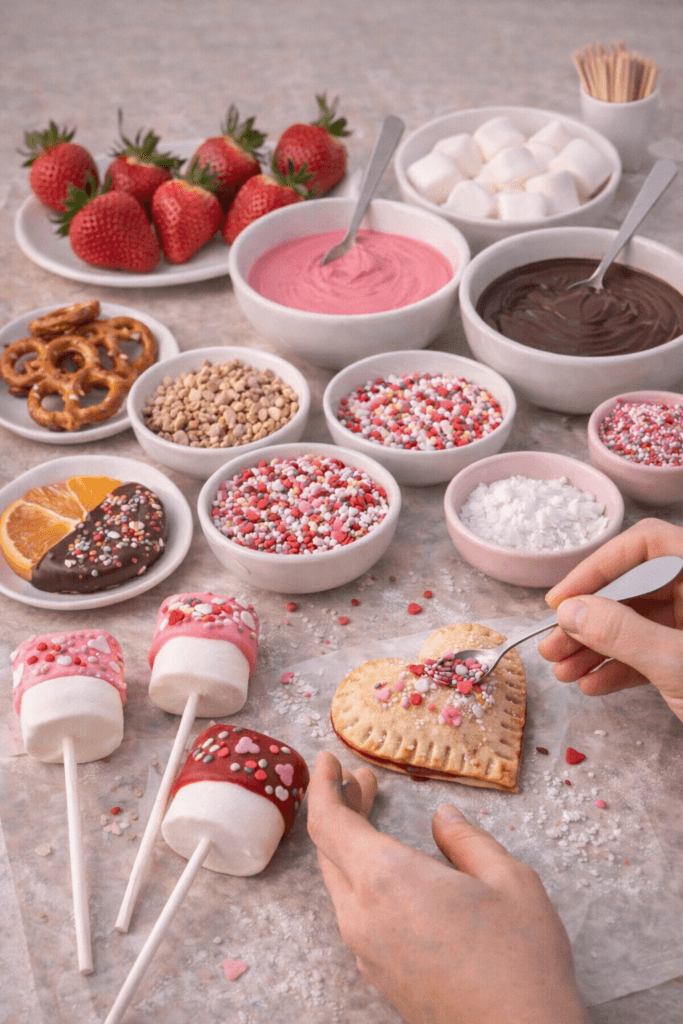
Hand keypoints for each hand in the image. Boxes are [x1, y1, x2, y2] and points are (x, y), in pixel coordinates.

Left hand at [307, 751, 589, 1023]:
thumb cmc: (520, 961)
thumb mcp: (509, 880)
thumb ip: (467, 840)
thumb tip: (442, 818)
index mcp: (387, 879)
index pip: (329, 822)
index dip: (322, 785)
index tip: (326, 758)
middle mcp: (363, 915)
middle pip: (330, 849)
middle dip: (340, 806)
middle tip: (361, 780)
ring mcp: (367, 950)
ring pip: (340, 882)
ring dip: (350, 843)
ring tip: (373, 816)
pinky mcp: (379, 974)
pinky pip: (354, 913)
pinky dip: (360, 877)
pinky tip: (389, 871)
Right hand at [539, 518, 682, 721]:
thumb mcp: (677, 662)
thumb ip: (623, 633)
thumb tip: (571, 611)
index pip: (645, 544)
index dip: (599, 567)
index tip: (563, 599)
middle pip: (635, 587)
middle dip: (589, 617)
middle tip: (552, 643)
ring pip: (638, 622)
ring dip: (596, 646)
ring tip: (561, 670)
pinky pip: (652, 651)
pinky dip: (620, 666)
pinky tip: (591, 684)